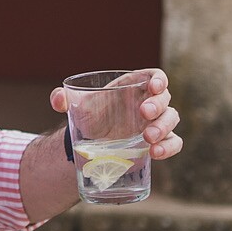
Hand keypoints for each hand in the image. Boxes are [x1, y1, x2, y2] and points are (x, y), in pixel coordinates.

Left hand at [49, 68, 183, 159]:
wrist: (92, 144)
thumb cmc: (90, 117)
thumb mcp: (76, 107)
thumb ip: (63, 99)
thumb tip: (57, 99)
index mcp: (134, 87)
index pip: (154, 77)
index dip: (159, 80)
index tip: (154, 87)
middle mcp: (148, 103)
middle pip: (165, 98)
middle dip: (158, 105)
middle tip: (144, 113)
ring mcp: (155, 123)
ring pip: (171, 119)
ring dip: (163, 127)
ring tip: (147, 138)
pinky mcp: (158, 142)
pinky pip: (174, 142)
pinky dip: (170, 147)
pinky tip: (156, 153)